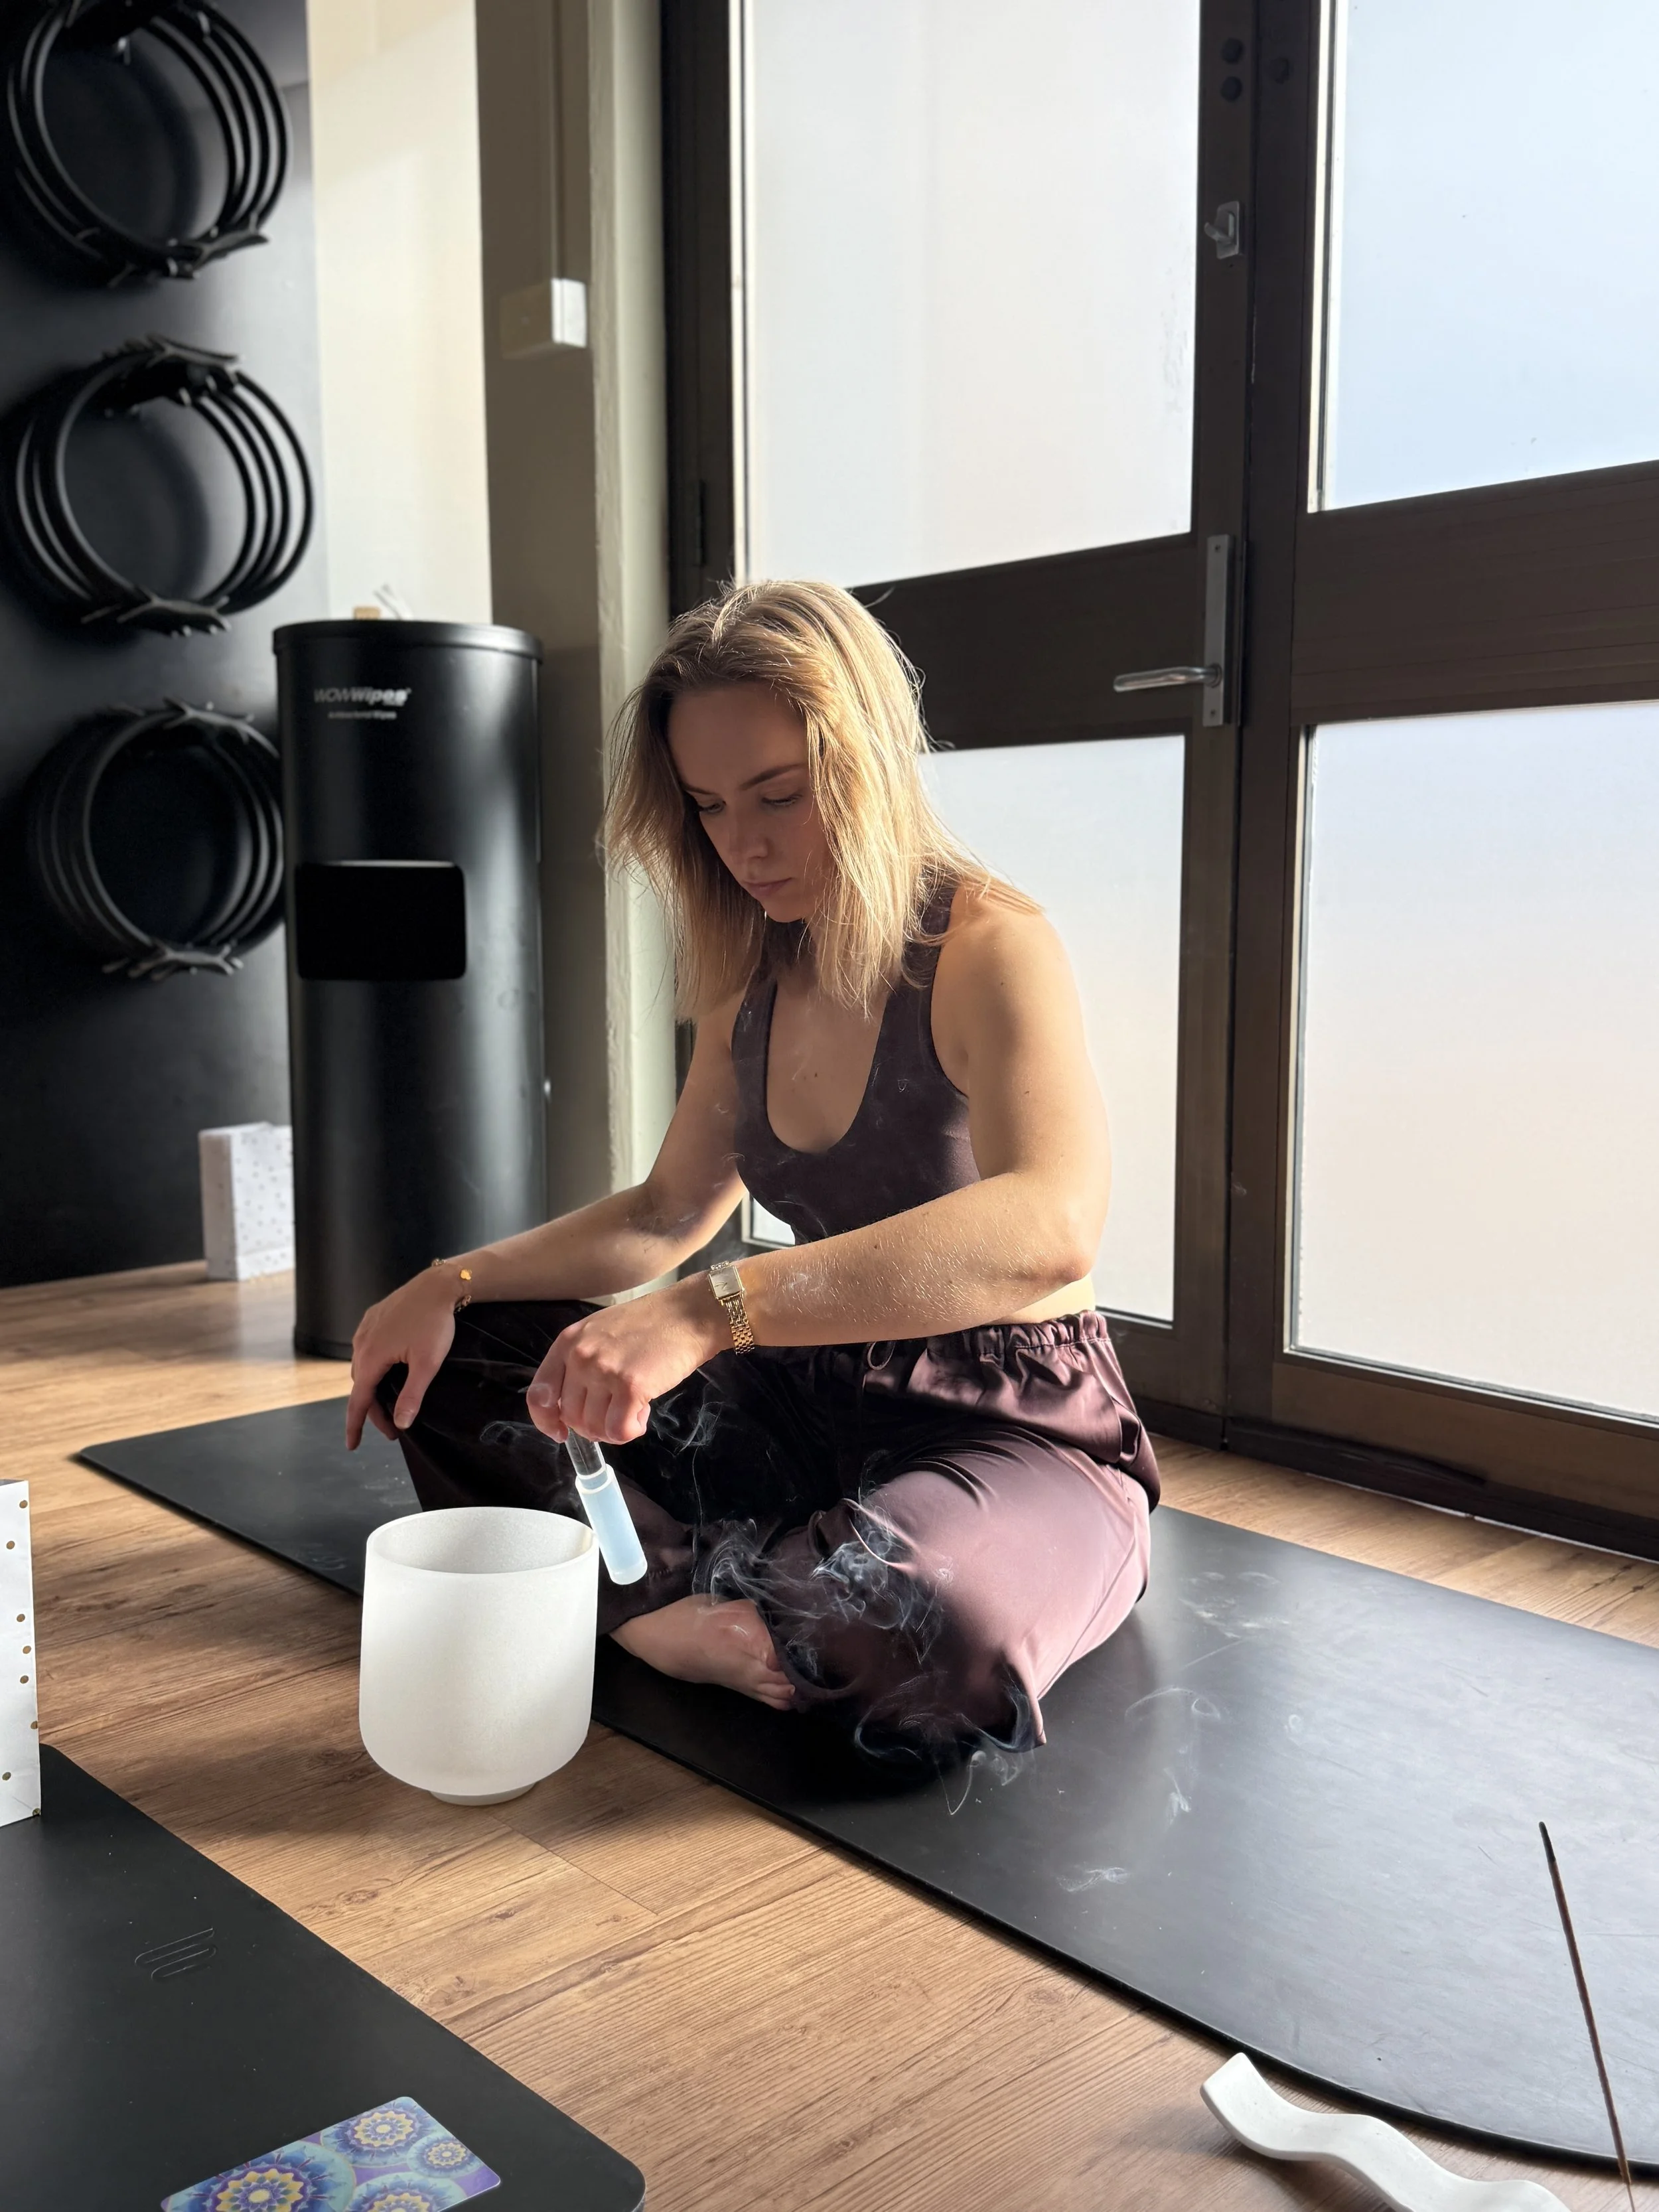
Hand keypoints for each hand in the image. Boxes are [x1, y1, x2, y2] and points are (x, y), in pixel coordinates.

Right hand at [345, 1268, 461, 1448]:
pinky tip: (386, 1371)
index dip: (355, 1426)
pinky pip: (366, 1349)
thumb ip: (412, 1395)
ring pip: (363, 1367)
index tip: (352, 1445)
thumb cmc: (435, 1322)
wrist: (438, 1285)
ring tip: (389, 1403)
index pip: (359, 1400)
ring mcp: (366, 1329)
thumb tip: (400, 1423)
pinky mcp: (374, 1318)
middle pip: (362, 1386)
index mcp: (371, 1356)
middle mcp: (362, 1343)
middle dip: (373, 1410)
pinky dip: (373, 1367)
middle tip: (392, 1428)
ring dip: (373, 1388)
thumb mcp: (428, 1363)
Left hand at [527, 1277, 725, 1445]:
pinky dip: (630, 1431)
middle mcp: (580, 1356)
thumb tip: (575, 1407)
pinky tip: (643, 1415)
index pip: (539, 1394)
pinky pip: (619, 1430)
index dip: (546, 1421)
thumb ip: (582, 1363)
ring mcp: (604, 1371)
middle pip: (571, 1417)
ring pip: (594, 1427)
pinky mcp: (630, 1386)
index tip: (561, 1432)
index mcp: (568, 1342)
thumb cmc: (652, 1323)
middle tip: (617, 1414)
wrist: (690, 1313)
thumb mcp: (601, 1332)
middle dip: (593, 1426)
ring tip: (635, 1409)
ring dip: (614, 1429)